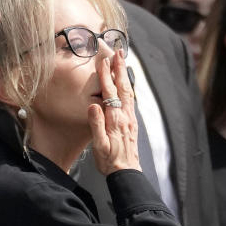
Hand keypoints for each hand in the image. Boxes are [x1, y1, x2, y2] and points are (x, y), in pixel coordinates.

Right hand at [87, 49, 140, 175]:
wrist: (126, 172)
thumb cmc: (109, 161)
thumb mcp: (98, 145)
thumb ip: (96, 124)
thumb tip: (93, 105)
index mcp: (115, 120)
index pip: (110, 93)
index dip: (106, 76)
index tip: (103, 61)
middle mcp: (125, 116)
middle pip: (123, 87)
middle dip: (120, 69)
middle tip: (118, 52)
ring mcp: (130, 119)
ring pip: (129, 92)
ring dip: (125, 75)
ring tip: (122, 62)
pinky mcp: (132, 122)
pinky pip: (131, 99)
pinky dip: (128, 87)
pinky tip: (126, 84)